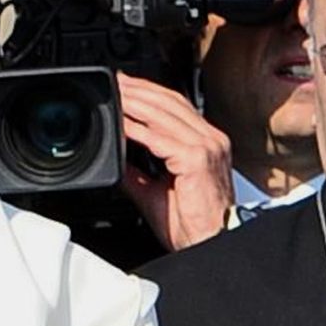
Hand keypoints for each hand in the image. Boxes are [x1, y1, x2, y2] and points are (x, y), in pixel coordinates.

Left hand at [116, 72, 233, 250]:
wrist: (211, 242)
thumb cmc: (192, 223)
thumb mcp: (155, 190)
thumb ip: (137, 171)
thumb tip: (116, 158)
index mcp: (207, 142)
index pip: (176, 105)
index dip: (149, 92)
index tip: (126, 86)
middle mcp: (211, 139)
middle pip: (170, 102)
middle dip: (139, 89)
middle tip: (115, 82)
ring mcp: (207, 147)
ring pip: (165, 114)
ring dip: (136, 102)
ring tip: (115, 94)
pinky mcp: (197, 159)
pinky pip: (160, 138)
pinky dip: (138, 129)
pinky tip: (121, 123)